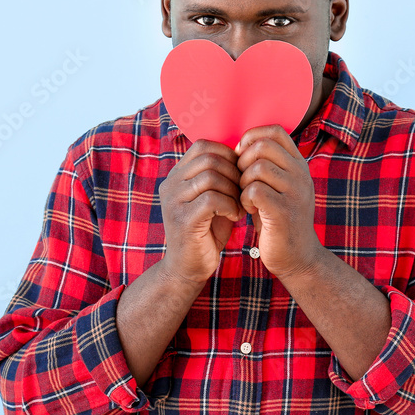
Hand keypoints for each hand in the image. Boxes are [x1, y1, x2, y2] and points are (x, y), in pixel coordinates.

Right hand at [158, 139, 245, 283]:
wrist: (188, 268)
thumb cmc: (206, 232)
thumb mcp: (212, 199)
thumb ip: (220, 177)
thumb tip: (243, 153)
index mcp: (177, 176)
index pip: (203, 145)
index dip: (228, 154)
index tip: (240, 173)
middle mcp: (171, 185)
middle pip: (209, 158)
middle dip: (234, 172)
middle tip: (244, 191)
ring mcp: (173, 201)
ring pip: (211, 177)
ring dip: (233, 189)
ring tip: (240, 204)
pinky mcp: (183, 219)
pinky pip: (212, 199)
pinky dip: (230, 205)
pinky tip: (235, 216)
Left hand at [236, 124, 320, 280]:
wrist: (298, 257)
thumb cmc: (279, 219)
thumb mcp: (278, 187)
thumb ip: (267, 165)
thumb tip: (240, 145)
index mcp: (299, 164)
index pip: (275, 131)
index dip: (252, 137)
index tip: (242, 157)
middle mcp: (301, 175)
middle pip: (263, 146)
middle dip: (243, 161)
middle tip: (241, 181)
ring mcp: (295, 193)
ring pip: (257, 167)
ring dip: (243, 181)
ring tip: (246, 197)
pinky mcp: (284, 211)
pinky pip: (255, 190)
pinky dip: (244, 198)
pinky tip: (249, 208)